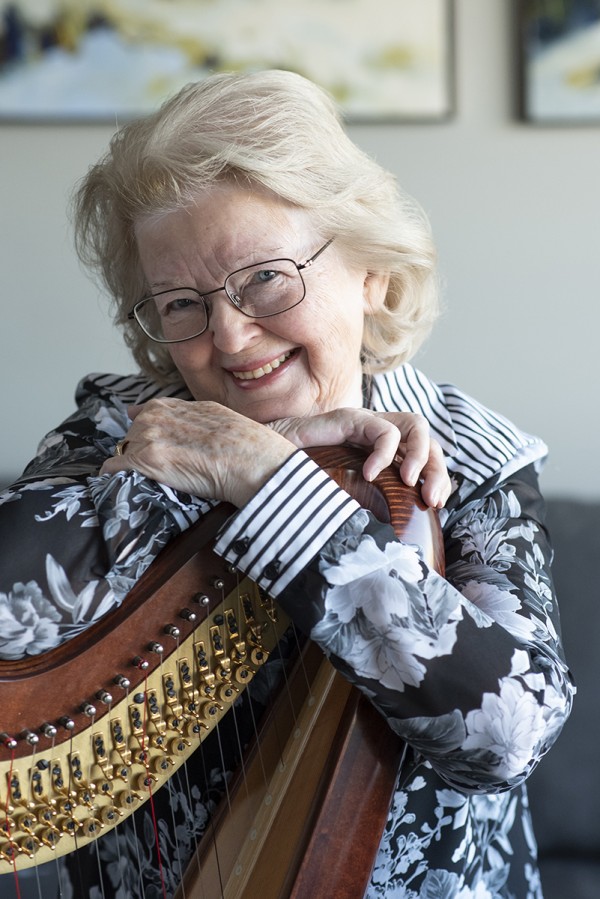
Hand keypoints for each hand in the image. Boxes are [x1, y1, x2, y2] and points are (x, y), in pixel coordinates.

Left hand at [99, 398, 295, 506]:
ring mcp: (148, 437)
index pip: (142, 418)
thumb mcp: (210, 415)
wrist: (250, 460)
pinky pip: (114, 469)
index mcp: (168, 406)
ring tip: (152, 482)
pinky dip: (114, 480)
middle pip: (130, 437)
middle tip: (164, 471)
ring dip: (131, 468)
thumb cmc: (241, 442)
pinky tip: (126, 488)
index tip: (157, 450)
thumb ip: (178, 413)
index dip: (150, 437)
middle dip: (139, 453)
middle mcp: (154, 417)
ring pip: (123, 453)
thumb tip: (140, 411)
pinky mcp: (146, 461)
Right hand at [270, 409, 450, 508]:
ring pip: (416, 425)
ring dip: (420, 456)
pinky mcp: (350, 419)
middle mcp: (377, 435)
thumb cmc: (300, 486)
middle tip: (430, 498)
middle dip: (437, 469)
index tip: (434, 505)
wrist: (262, 464)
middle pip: (428, 440)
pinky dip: (384, 454)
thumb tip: (392, 546)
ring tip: (409, 483)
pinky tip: (370, 475)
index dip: (438, 478)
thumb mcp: (344, 502)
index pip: (426, 456)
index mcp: (381, 454)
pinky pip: (383, 430)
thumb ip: (367, 511)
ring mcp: (365, 424)